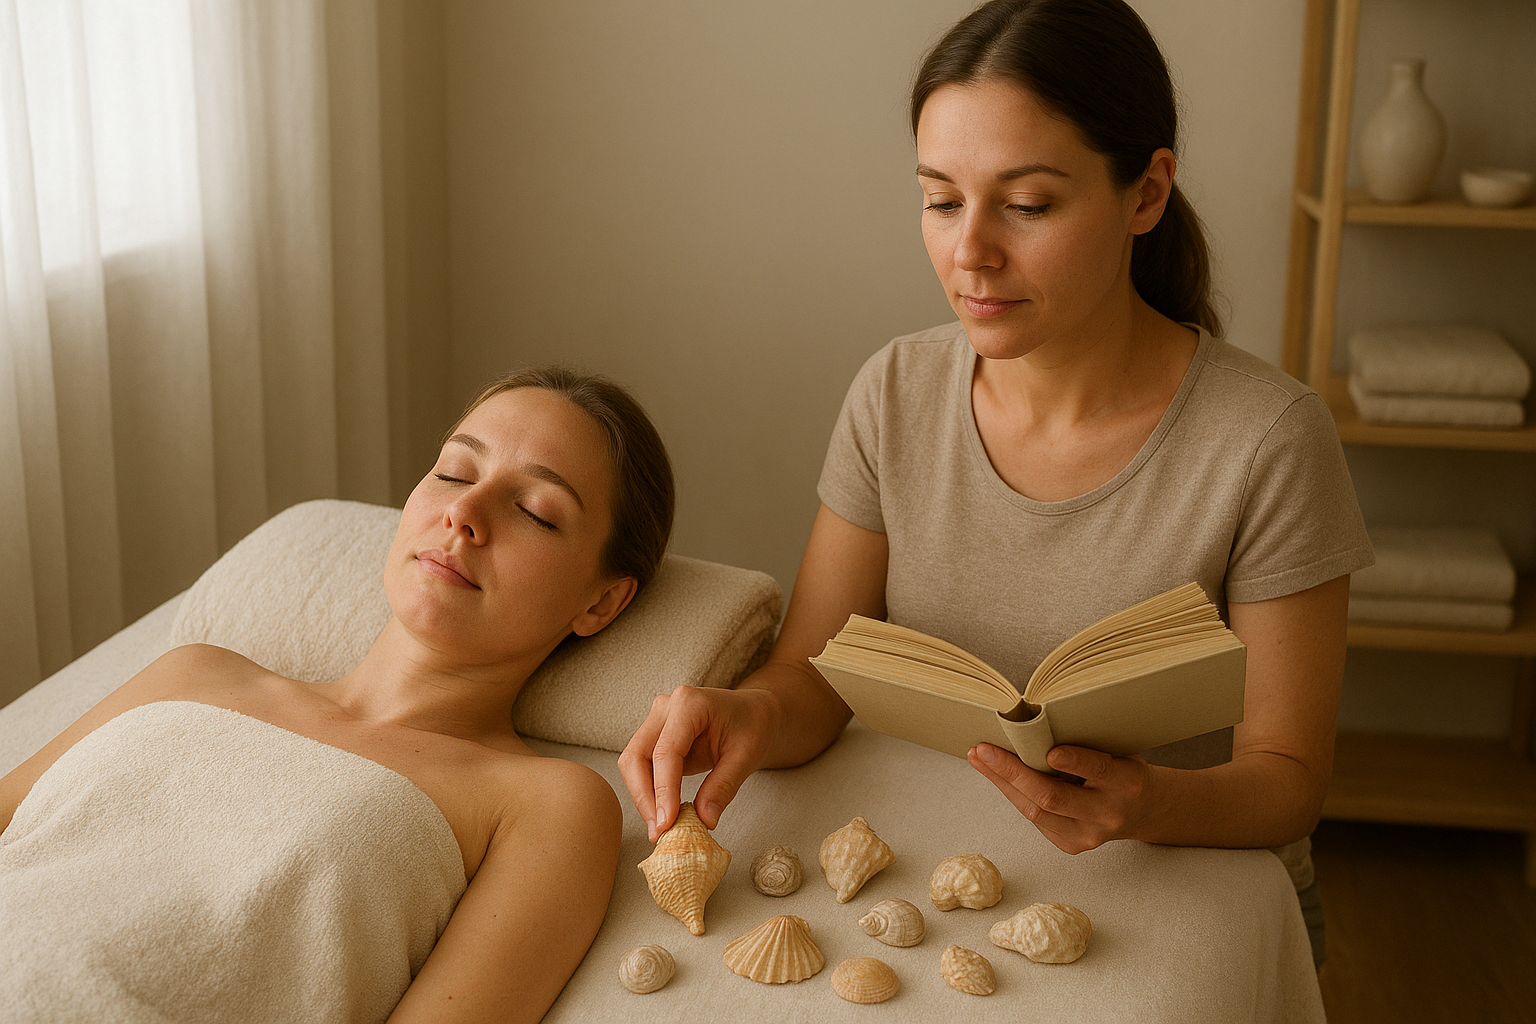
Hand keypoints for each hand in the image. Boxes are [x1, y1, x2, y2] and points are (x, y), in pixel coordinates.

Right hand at [617, 685, 782, 841]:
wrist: (752, 712)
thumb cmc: (752, 726)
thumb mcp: (747, 756)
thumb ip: (723, 786)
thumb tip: (704, 821)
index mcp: (689, 703)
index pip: (666, 751)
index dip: (663, 790)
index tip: (666, 823)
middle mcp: (666, 707)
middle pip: (636, 756)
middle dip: (644, 797)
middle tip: (659, 832)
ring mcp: (657, 720)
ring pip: (633, 763)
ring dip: (643, 798)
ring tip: (661, 828)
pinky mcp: (655, 736)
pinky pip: (642, 767)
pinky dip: (650, 792)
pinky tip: (664, 814)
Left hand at [966, 743, 1154, 854]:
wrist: (1142, 809)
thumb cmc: (1122, 769)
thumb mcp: (1118, 749)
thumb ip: (1086, 742)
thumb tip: (1032, 724)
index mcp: (1128, 782)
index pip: (1099, 770)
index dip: (1075, 761)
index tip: (1050, 751)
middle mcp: (1109, 812)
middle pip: (1054, 797)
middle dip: (1013, 772)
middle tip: (984, 750)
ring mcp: (1089, 835)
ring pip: (1036, 811)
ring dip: (1002, 783)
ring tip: (979, 758)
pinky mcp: (1072, 846)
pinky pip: (1035, 819)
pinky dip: (1013, 794)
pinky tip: (996, 775)